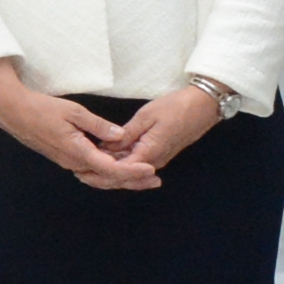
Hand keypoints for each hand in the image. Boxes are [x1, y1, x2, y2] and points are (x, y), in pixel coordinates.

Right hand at [0, 59, 162, 190]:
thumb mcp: (74, 112)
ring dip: (121, 177)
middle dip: (132, 181)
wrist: (13, 111)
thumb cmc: (41, 109)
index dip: (132, 171)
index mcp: (77, 152)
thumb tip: (121, 136)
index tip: (150, 169)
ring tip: (142, 176)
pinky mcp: (65, 156)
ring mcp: (68, 161)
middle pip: (107, 178)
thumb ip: (99, 126)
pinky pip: (90, 169)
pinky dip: (107, 171)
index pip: (111, 169)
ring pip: (99, 176)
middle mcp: (73, 162)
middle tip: (155, 180)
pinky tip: (118, 165)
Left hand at [92, 81, 226, 176]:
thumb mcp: (146, 116)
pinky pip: (138, 164)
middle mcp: (154, 161)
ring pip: (131, 171)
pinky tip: (109, 158)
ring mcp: (158, 159)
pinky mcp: (160, 153)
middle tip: (80, 173)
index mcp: (150, 153)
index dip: (101, 172)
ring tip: (89, 168)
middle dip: (103, 176)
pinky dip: (122, 164)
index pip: (121, 171)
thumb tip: (106, 148)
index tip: (81, 170)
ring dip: (112, 171)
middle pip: (125, 176)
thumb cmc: (175, 107)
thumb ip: (126, 134)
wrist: (203, 107)